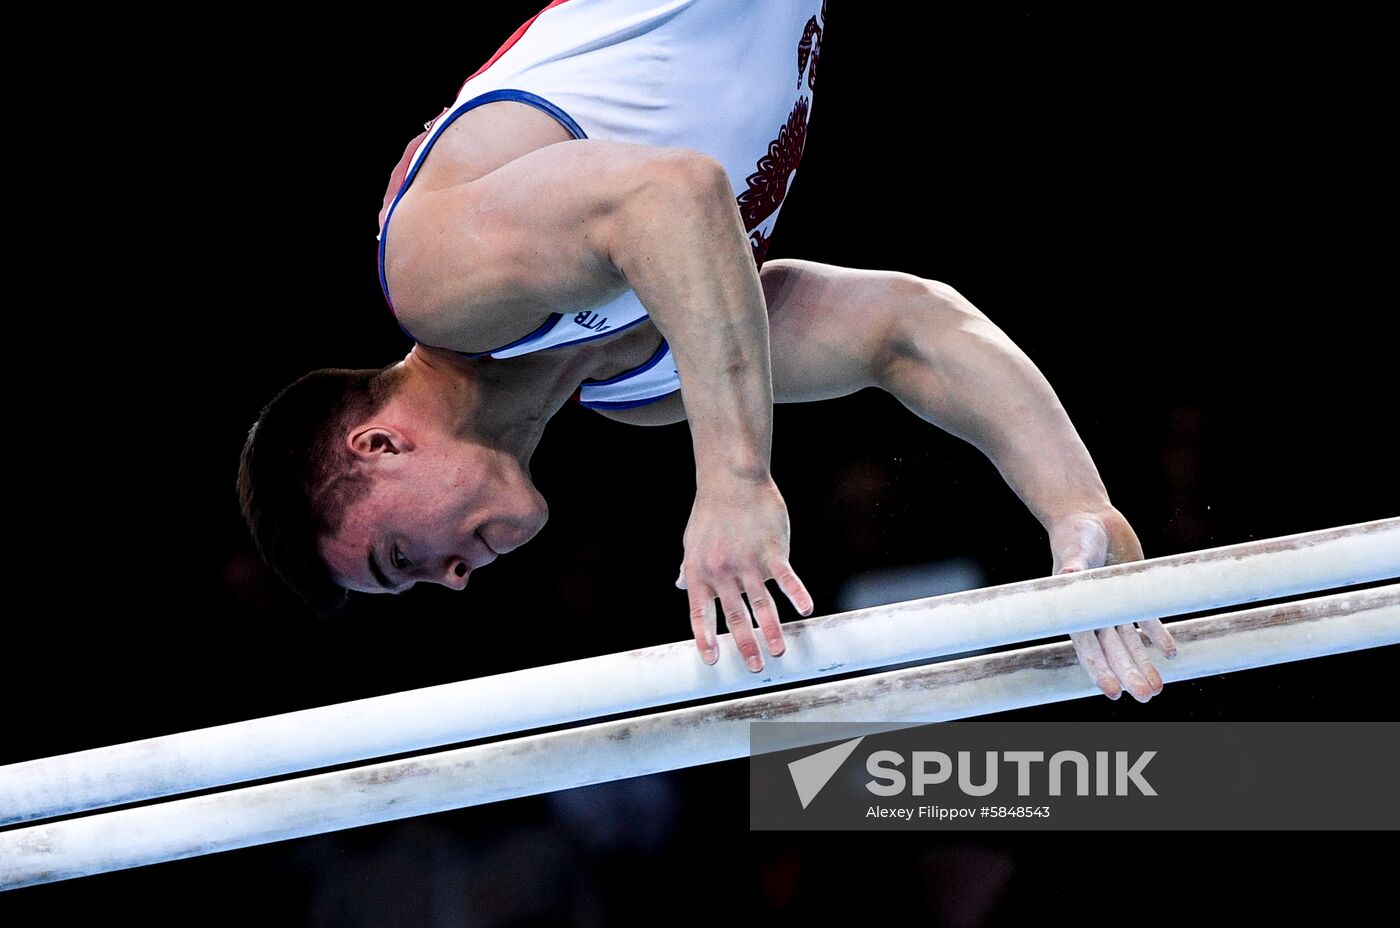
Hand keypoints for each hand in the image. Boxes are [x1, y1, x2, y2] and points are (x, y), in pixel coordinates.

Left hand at [676, 474, 813, 670]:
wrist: (732, 480)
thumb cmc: (711, 513)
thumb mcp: (692, 542)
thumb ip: (690, 568)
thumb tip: (680, 585)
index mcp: (700, 572)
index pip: (700, 612)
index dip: (705, 638)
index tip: (712, 661)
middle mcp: (722, 571)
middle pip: (735, 614)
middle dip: (744, 643)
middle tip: (754, 667)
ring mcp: (748, 560)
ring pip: (761, 601)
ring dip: (770, 628)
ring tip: (779, 650)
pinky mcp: (772, 549)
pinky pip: (785, 576)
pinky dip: (796, 593)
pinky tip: (805, 610)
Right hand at [1050, 508, 1177, 701]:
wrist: (1089, 516)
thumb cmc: (1075, 533)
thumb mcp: (1074, 548)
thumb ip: (1072, 564)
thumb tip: (1068, 573)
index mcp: (1076, 609)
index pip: (1087, 647)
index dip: (1099, 670)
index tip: (1112, 691)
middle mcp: (1094, 614)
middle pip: (1112, 652)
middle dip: (1128, 674)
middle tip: (1145, 695)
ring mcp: (1115, 607)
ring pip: (1130, 643)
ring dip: (1142, 664)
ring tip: (1156, 688)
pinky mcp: (1133, 596)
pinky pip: (1147, 622)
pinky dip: (1157, 637)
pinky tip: (1170, 654)